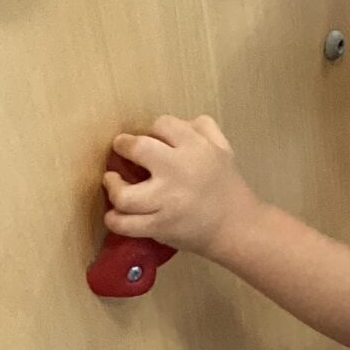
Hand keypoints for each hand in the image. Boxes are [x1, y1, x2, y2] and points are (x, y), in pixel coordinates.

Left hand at [104, 117, 260, 256]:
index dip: (153, 130)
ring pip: (124, 194)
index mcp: (196, 147)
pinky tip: (115, 214)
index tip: (151, 138)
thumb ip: (203, 129)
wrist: (236, 226)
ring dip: (112, 186)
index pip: (163, 124)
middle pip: (138, 148)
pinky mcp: (160, 226)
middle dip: (123, 146)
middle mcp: (178, 170)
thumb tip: (176, 123)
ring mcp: (166, 201)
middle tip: (120, 149)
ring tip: (113, 182)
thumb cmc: (227, 185)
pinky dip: (114, 219)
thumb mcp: (224, 148)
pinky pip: (126, 224)